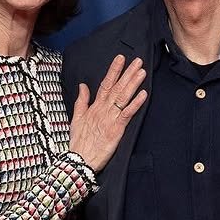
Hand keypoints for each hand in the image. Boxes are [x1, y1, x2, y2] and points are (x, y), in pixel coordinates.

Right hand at [69, 55, 146, 173]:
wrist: (79, 160)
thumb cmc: (78, 143)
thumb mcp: (76, 118)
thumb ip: (81, 101)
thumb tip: (83, 86)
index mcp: (95, 107)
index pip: (105, 84)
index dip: (114, 71)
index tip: (121, 59)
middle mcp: (103, 110)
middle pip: (117, 88)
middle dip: (127, 73)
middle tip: (137, 61)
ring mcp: (110, 119)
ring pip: (123, 97)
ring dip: (133, 84)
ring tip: (141, 72)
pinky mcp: (116, 129)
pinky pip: (127, 114)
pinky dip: (135, 104)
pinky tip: (143, 95)